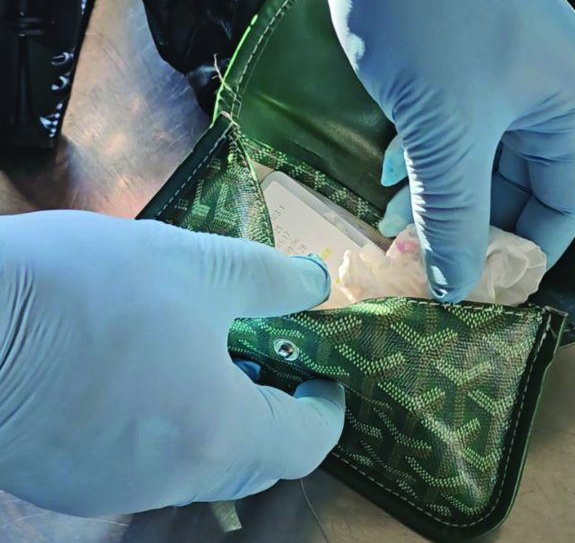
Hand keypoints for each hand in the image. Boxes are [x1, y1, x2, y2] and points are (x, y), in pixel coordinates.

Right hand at [0, 211, 343, 515]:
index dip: (327, 408)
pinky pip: (145, 464)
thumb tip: (318, 282)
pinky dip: (170, 427)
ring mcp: (112, 489)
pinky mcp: (68, 480)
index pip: (305, 443)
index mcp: (215, 433)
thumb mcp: (198, 265)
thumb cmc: (91, 288)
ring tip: (208, 356)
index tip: (324, 374)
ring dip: (221, 419)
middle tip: (268, 361)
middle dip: (276, 414)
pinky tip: (146, 375)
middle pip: (253, 461)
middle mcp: (169, 479)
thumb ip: (271, 278)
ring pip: (197, 465)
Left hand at [303, 0, 574, 301]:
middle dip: (473, 223)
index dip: (530, 248)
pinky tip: (392, 175)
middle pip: (520, 181)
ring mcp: (497, 71)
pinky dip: (426, 156)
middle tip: (431, 261)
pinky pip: (452, 125)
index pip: (567, 200)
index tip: (490, 284)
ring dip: (442, 193)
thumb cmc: (425, 24)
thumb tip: (455, 284)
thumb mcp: (444, 132)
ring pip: (479, 156)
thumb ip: (451, 215)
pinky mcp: (455, 59)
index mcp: (565, 104)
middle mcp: (541, 89)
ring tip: (398, 229)